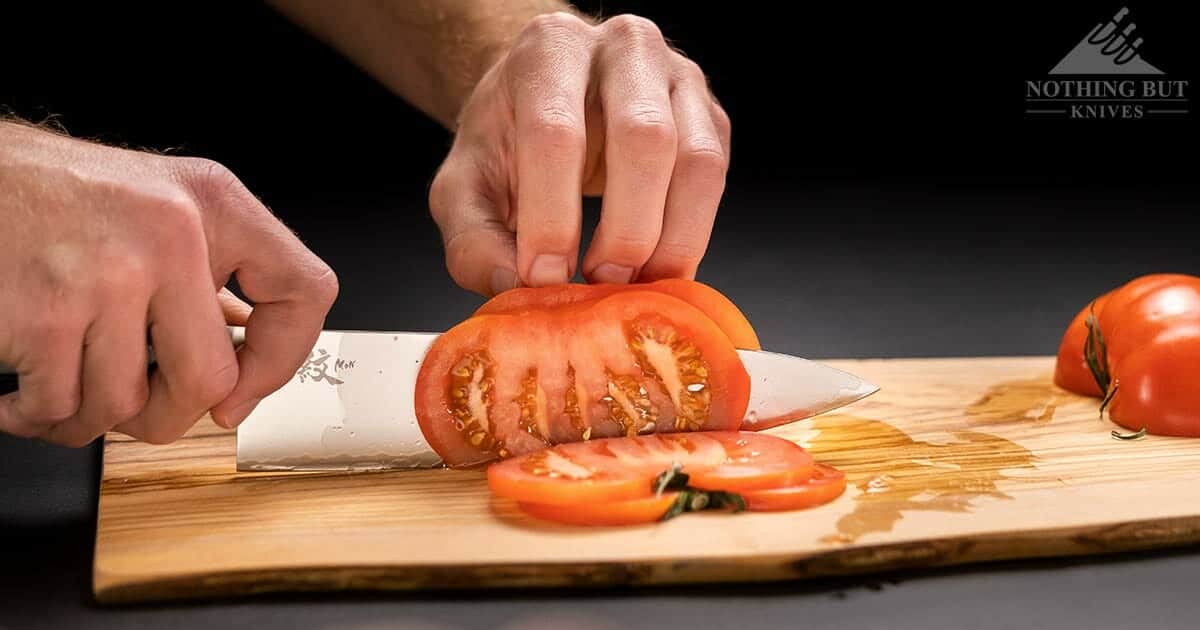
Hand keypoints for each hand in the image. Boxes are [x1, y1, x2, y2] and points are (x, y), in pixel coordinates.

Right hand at [0, 122, 337, 445]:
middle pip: (208, 381)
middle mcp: (171, 234)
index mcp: (212, 203)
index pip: (305, 290)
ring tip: (65, 384)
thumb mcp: (159, 203)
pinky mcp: (43, 313)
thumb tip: (251, 361)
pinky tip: (22, 389)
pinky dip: (35, 415)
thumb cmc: (54, 194)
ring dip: (90, 416)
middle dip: (168, 413)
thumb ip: (211, 270)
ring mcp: (108, 275)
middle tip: (138, 401)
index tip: (245, 386)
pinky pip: (60, 407)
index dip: (282, 357)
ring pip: (126, 406)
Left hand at [429, 12, 730, 295]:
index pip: (555, 131)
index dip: (551, 215)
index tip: (542, 276)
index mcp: (551, 48)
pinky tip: (656, 268)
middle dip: (625, 229)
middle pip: (643, 137)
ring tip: (633, 284)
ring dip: (670, 240)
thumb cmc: (507, 140)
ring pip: (697, 161)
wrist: (549, 100)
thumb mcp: (465, 187)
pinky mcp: (710, 118)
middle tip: (600, 284)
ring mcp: (678, 78)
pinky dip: (690, 237)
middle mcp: (624, 47)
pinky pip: (714, 182)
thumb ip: (473, 242)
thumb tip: (515, 288)